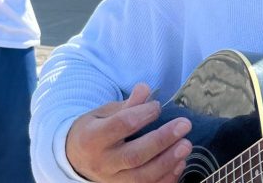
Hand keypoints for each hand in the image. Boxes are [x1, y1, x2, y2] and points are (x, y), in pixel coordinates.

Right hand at [66, 83, 192, 182]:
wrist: (76, 159)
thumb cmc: (95, 131)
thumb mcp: (104, 113)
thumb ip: (128, 104)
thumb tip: (146, 88)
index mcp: (93, 138)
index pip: (122, 126)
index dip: (144, 114)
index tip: (158, 106)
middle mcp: (102, 163)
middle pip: (135, 156)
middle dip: (162, 140)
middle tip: (185, 125)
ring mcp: (112, 181)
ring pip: (142, 177)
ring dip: (168, 162)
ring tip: (186, 145)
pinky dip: (166, 179)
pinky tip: (180, 164)